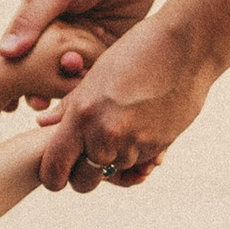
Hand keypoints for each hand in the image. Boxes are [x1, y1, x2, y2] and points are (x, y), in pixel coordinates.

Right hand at [0, 19, 109, 110]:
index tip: (7, 102)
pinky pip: (98, 69)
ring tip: (61, 104)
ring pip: (72, 72)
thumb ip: (33, 21)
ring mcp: (86, 38)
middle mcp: (61, 28)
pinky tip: (86, 97)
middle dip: (39, 88)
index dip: (12, 75)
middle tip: (37, 106)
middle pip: (45, 66)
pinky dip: (91, 83)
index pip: (21, 48)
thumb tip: (4, 53)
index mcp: (41, 12)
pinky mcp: (111, 44)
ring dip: (65, 89)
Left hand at [39, 17, 212, 190]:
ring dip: (113, 161)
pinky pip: (139, 163)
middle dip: (82, 175)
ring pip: (113, 172)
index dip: (52, 175)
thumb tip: (43, 123)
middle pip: (83, 182)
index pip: (54, 168)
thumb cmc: (136, 51)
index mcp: (82, 115)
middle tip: (87, 157)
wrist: (186, 47)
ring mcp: (134, 144)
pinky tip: (140, 126)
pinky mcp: (158, 147)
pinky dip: (136, 153)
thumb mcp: (96, 75)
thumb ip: (68, 106)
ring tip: (121, 129)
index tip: (57, 171)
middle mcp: (106, 135)